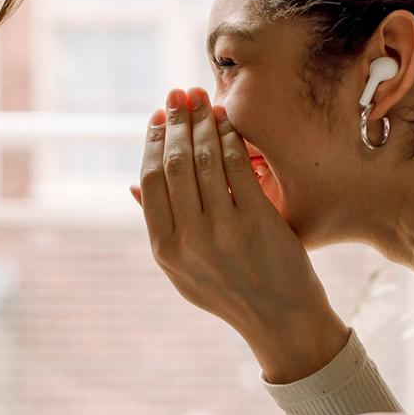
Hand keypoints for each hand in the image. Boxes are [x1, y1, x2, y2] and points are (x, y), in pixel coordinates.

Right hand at [133, 87, 347, 381]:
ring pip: (204, 159)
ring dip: (202, 122)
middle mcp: (189, 240)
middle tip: (178, 95)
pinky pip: (237, 166)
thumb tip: (132, 186)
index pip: (150, 181)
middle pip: (173, 164)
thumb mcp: (184, 271)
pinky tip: (229, 122)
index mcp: (165, 250)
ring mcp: (223, 231)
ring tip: (203, 100)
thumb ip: (161, 228)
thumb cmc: (231, 290)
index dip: (152, 143)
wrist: (281, 319)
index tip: (157, 118)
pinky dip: (231, 138)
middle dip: (175, 122)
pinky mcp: (256, 222)